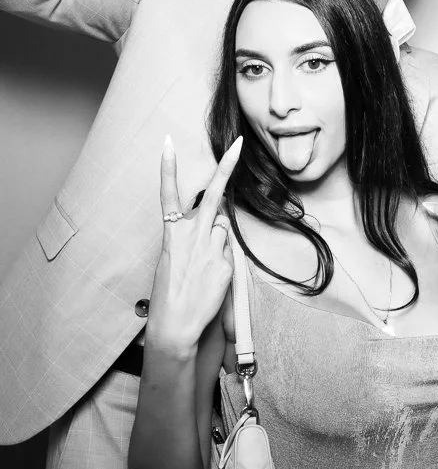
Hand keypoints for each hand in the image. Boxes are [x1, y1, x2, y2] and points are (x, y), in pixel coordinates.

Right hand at [148, 136, 241, 350]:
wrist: (177, 325)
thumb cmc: (170, 295)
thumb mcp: (172, 261)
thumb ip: (194, 238)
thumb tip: (217, 226)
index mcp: (172, 234)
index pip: (169, 195)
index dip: (168, 168)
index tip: (167, 143)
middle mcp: (192, 236)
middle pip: (214, 196)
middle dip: (227, 167)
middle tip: (239, 143)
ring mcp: (211, 248)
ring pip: (224, 230)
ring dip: (218, 240)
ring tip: (203, 267)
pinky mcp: (226, 263)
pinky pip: (229, 253)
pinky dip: (223, 261)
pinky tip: (212, 279)